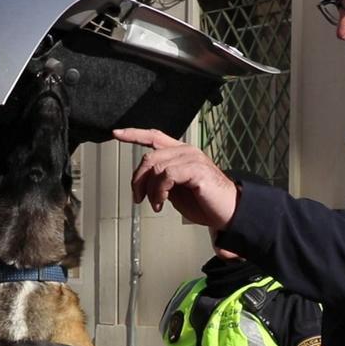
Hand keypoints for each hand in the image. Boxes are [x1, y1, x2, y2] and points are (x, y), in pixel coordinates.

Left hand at [112, 127, 238, 228]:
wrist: (228, 212)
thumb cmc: (205, 202)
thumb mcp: (176, 190)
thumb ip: (161, 181)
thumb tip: (146, 183)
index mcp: (181, 152)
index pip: (155, 136)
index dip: (134, 134)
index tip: (116, 133)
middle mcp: (186, 151)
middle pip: (149, 156)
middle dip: (137, 180)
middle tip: (138, 198)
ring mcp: (192, 158)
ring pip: (155, 167)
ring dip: (149, 190)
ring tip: (156, 204)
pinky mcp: (196, 169)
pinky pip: (167, 175)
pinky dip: (159, 191)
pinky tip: (162, 202)